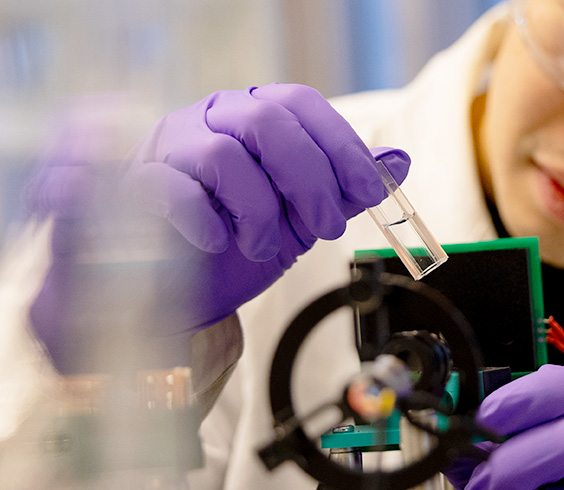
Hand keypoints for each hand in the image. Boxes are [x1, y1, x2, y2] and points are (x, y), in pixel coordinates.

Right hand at [28, 84, 409, 373]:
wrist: (186, 288)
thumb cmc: (243, 241)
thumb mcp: (304, 217)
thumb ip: (346, 189)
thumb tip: (399, 162)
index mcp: (255, 115)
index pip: (301, 104)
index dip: (340, 145)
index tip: (370, 191)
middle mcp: (211, 118)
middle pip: (267, 119)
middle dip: (310, 178)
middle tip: (328, 229)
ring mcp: (171, 146)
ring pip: (224, 155)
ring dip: (260, 211)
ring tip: (267, 247)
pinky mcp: (140, 184)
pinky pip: (173, 189)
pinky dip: (207, 221)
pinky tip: (221, 243)